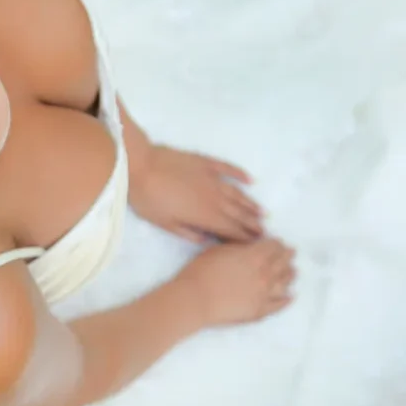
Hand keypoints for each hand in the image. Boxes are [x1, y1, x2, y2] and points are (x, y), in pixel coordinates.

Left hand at [130, 145, 262, 243]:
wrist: (140, 166)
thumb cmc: (148, 199)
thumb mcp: (165, 224)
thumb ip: (188, 233)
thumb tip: (206, 240)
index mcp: (205, 215)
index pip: (230, 229)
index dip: (243, 237)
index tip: (256, 243)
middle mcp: (214, 198)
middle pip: (238, 213)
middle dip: (252, 223)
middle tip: (264, 231)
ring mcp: (211, 178)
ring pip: (237, 193)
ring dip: (250, 204)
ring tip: (262, 213)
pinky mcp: (205, 162)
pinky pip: (227, 169)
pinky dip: (240, 174)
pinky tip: (250, 180)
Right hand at [175, 237, 296, 326]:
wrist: (195, 299)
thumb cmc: (201, 271)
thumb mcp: (219, 249)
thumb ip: (239, 247)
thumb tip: (250, 246)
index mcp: (256, 255)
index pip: (275, 245)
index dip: (277, 242)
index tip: (277, 242)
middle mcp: (265, 274)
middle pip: (284, 262)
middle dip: (287, 255)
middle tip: (290, 253)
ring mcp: (265, 294)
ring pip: (285, 282)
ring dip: (290, 275)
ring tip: (293, 272)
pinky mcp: (260, 310)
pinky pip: (278, 305)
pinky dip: (286, 300)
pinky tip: (290, 297)